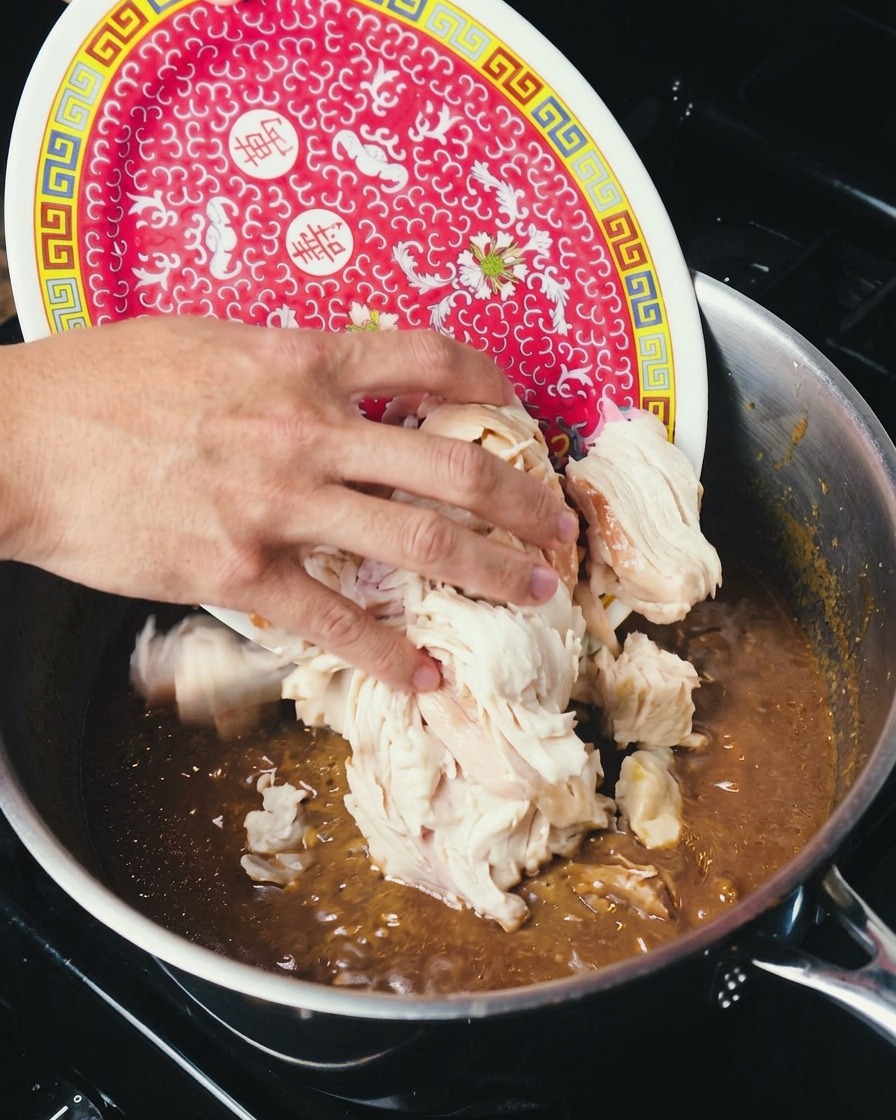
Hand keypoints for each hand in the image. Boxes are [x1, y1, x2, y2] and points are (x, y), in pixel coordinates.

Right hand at [0, 318, 575, 690]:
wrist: (18, 443)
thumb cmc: (99, 383)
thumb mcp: (205, 343)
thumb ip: (282, 362)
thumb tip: (336, 378)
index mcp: (299, 362)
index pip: (427, 360)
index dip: (489, 386)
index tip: (516, 412)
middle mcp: (307, 431)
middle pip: (451, 468)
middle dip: (522, 502)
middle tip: (559, 529)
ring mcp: (279, 505)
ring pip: (417, 545)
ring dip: (488, 572)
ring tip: (533, 595)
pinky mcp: (241, 572)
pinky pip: (337, 620)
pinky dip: (390, 652)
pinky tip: (423, 673)